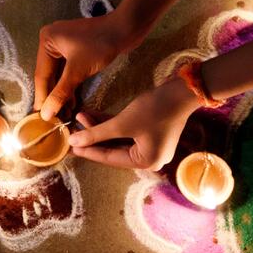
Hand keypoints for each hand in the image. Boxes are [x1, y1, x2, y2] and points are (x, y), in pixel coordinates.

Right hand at [34, 11, 145, 119]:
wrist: (127, 28)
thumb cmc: (101, 44)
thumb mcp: (78, 70)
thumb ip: (60, 93)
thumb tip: (45, 114)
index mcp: (47, 41)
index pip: (41, 75)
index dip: (42, 97)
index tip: (41, 118)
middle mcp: (52, 42)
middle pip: (49, 75)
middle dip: (52, 97)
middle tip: (52, 119)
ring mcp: (64, 46)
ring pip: (59, 75)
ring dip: (61, 93)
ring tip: (63, 115)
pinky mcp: (76, 50)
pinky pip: (68, 71)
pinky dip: (69, 85)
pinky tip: (71, 102)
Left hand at [67, 79, 199, 169]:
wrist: (184, 90)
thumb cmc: (155, 109)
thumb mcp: (123, 123)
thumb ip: (96, 133)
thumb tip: (73, 143)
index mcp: (145, 161)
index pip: (108, 158)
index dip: (87, 150)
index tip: (68, 146)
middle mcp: (149, 157)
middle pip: (112, 148)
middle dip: (92, 137)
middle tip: (71, 130)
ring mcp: (150, 144)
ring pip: (117, 138)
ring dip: (99, 127)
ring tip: (79, 117)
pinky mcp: (150, 131)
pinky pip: (125, 131)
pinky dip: (110, 123)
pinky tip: (92, 114)